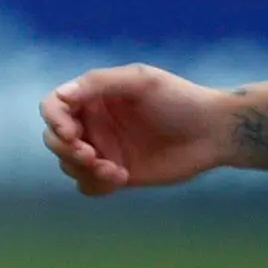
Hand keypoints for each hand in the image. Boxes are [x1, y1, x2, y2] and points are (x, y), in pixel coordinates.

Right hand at [41, 66, 235, 195]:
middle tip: (90, 156)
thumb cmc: (180, 100)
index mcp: (94, 96)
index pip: (54, 106)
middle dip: (67, 151)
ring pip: (68, 165)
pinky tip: (122, 177)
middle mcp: (94, 122)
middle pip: (54, 139)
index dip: (54, 120)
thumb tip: (61, 95)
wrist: (212, 132)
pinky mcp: (115, 174)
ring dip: (83, 169)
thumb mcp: (141, 81)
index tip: (71, 134)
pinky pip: (87, 185)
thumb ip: (99, 83)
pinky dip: (96, 184)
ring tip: (115, 170)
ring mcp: (104, 149)